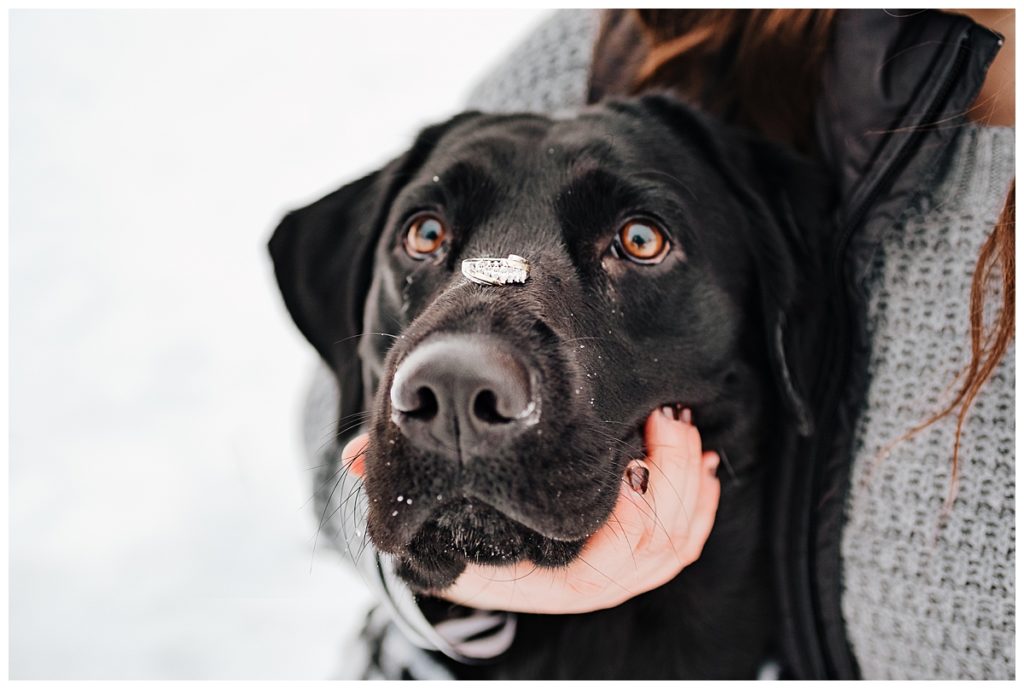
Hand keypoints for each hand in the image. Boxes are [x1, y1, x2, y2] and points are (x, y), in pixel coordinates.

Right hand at [341, 406, 719, 614]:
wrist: (480, 558)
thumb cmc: (465, 531)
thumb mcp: (437, 513)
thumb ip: (403, 486)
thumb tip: (351, 460)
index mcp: (555, 575)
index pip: (619, 548)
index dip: (640, 496)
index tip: (636, 433)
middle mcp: (595, 581)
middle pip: (663, 539)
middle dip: (674, 474)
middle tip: (667, 417)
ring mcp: (622, 574)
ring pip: (681, 538)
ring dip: (689, 480)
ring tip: (681, 428)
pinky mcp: (640, 559)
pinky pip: (687, 537)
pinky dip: (699, 499)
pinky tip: (696, 458)